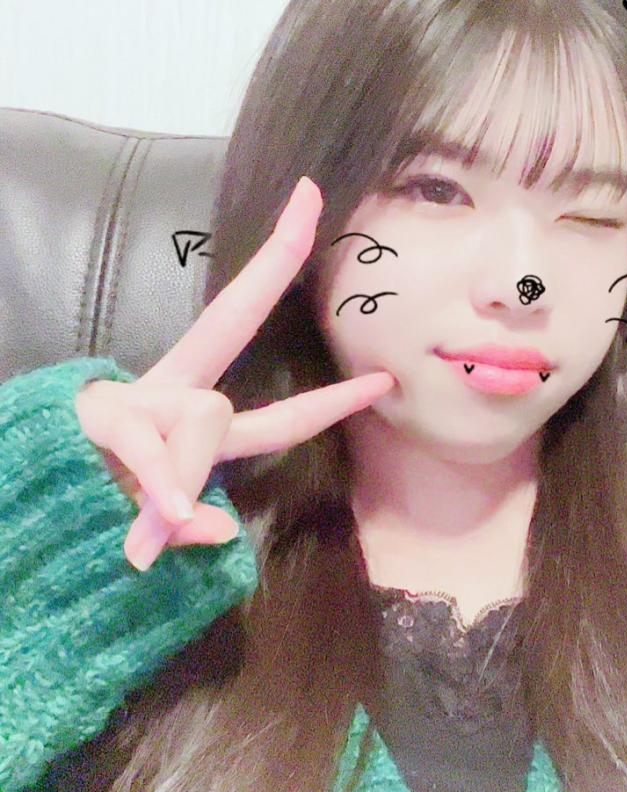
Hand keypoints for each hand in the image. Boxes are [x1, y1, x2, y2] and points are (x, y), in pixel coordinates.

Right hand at [75, 176, 394, 570]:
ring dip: (186, 475)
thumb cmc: (86, 515)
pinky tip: (160, 521)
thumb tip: (220, 527)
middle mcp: (170, 394)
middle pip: (231, 321)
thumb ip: (189, 528)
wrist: (17, 511)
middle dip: (276, 263)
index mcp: (190, 414)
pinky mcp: (97, 418)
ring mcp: (136, 400)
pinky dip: (161, 486)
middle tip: (313, 193)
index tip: (361, 334)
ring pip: (204, 416)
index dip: (318, 373)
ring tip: (149, 530)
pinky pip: (147, 447)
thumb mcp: (151, 528)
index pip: (265, 390)